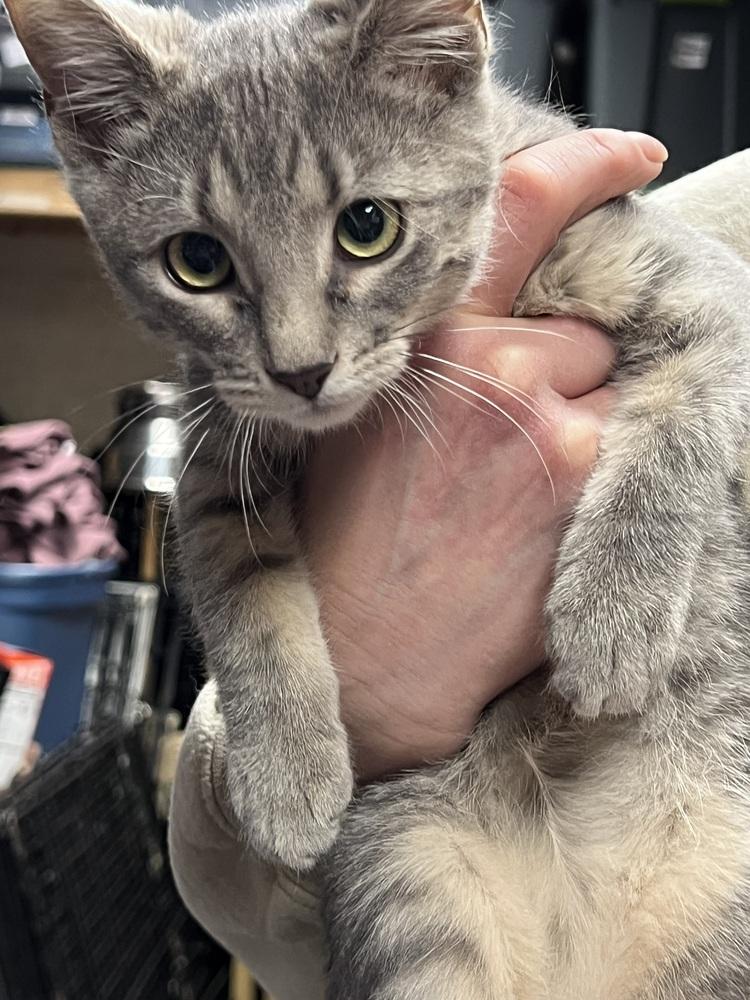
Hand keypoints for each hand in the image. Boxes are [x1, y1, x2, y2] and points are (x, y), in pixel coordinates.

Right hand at [302, 130, 666, 779]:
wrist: (364, 659)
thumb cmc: (346, 541)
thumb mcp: (358, 416)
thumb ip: (429, 353)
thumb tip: (496, 315)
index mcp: (429, 340)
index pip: (521, 217)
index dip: (583, 170)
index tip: (630, 155)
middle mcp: (499, 368)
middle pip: (582, 331)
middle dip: (560, 374)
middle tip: (501, 444)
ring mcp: (556, 432)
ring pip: (610, 393)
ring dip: (580, 427)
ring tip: (511, 494)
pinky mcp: (590, 497)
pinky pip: (621, 453)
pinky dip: (593, 481)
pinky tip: (533, 527)